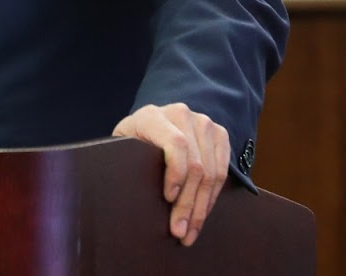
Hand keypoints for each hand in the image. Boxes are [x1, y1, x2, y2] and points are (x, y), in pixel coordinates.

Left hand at [112, 102, 230, 246]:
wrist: (153, 122)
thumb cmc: (133, 141)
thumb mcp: (123, 146)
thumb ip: (126, 159)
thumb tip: (129, 194)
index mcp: (153, 116)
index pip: (175, 144)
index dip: (176, 173)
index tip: (169, 198)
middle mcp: (181, 114)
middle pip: (195, 165)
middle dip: (188, 204)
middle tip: (179, 231)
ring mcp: (203, 123)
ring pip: (211, 172)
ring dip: (202, 207)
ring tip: (190, 230)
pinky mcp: (219, 134)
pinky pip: (222, 171)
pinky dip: (212, 197)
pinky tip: (201, 214)